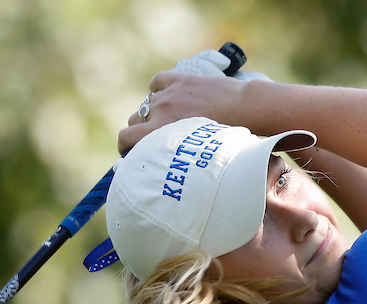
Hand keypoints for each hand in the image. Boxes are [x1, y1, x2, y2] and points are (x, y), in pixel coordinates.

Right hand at [117, 50, 270, 154]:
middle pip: (134, 120)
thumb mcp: (189, 152)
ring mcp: (168, 94)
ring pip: (145, 103)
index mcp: (159, 131)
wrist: (242, 108)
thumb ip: (169, 152)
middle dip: (138, 130)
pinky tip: (165, 95)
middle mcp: (159, 111)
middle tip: (149, 138)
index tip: (130, 150)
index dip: (124, 145)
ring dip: (150, 112)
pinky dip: (158, 88)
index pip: (125, 136)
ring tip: (163, 120)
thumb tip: (158, 160)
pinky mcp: (180, 80)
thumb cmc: (221, 140)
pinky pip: (157, 82)